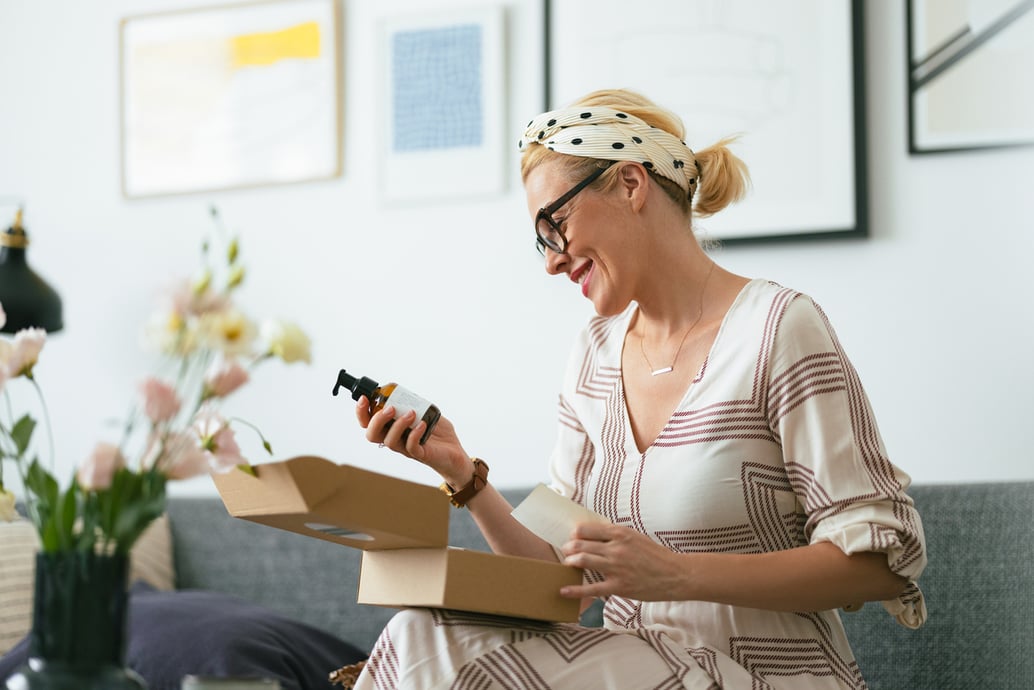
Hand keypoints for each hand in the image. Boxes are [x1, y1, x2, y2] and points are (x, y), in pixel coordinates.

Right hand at [355, 396, 470, 484]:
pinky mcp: (421, 454)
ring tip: (411, 413)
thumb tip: (406, 391)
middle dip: (376, 419)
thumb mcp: (426, 414)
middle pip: (372, 434)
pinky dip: (415, 434)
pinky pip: (411, 447)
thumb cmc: (439, 435)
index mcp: (392, 429)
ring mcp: (407, 448)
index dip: (361, 412)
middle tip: (390, 408)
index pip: (368, 423)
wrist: (456, 453)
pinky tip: (422, 424)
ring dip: (397, 425)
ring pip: (390, 441)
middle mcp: (396, 440)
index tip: (365, 398)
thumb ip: (415, 403)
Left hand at [559, 522, 687, 601]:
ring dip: (570, 561)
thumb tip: (594, 534)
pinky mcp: (619, 587)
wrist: (675, 575)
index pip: (587, 529)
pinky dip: (575, 590)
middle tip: (565, 550)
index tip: (572, 537)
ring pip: (583, 561)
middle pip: (581, 544)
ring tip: (566, 563)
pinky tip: (563, 590)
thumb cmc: (655, 555)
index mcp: (620, 533)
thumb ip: (615, 535)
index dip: (575, 533)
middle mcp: (616, 548)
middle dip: (569, 547)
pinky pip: (591, 588)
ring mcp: (616, 568)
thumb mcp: (635, 537)